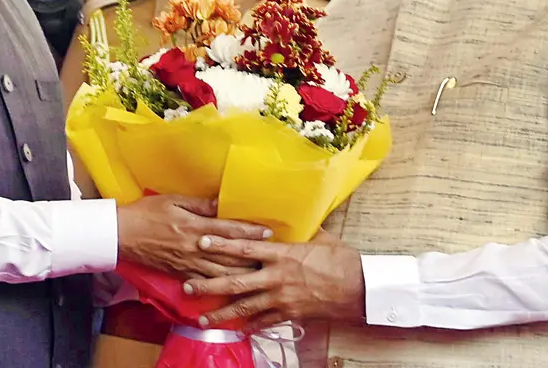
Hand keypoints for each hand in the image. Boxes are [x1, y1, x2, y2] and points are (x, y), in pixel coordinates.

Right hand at [116, 195, 272, 279]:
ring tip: (260, 275)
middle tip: (272, 257)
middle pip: (230, 255)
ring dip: (242, 274)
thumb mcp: (174, 201)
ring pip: (221, 273)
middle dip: (252, 256)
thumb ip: (200, 204)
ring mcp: (188, 264)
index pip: (229, 229)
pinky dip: (220, 286)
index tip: (268, 232)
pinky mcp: (180, 274)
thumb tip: (222, 203)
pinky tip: (233, 290)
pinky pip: (204, 283)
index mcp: (194, 226)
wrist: (121, 236)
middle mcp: (194, 248)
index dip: (250, 231)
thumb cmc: (146, 213)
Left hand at [183, 231, 364, 331]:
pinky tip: (236, 329)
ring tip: (201, 318)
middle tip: (187, 287)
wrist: (360, 289)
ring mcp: (281, 298)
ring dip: (221, 313)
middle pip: (235, 281)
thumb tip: (293, 217)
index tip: (201, 240)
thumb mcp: (321, 239)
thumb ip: (301, 231)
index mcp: (282, 254)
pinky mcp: (289, 314)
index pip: (245, 247)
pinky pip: (264, 321)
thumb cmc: (342, 260)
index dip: (221, 244)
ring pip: (244, 308)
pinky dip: (249, 325)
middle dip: (209, 285)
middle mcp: (276, 277)